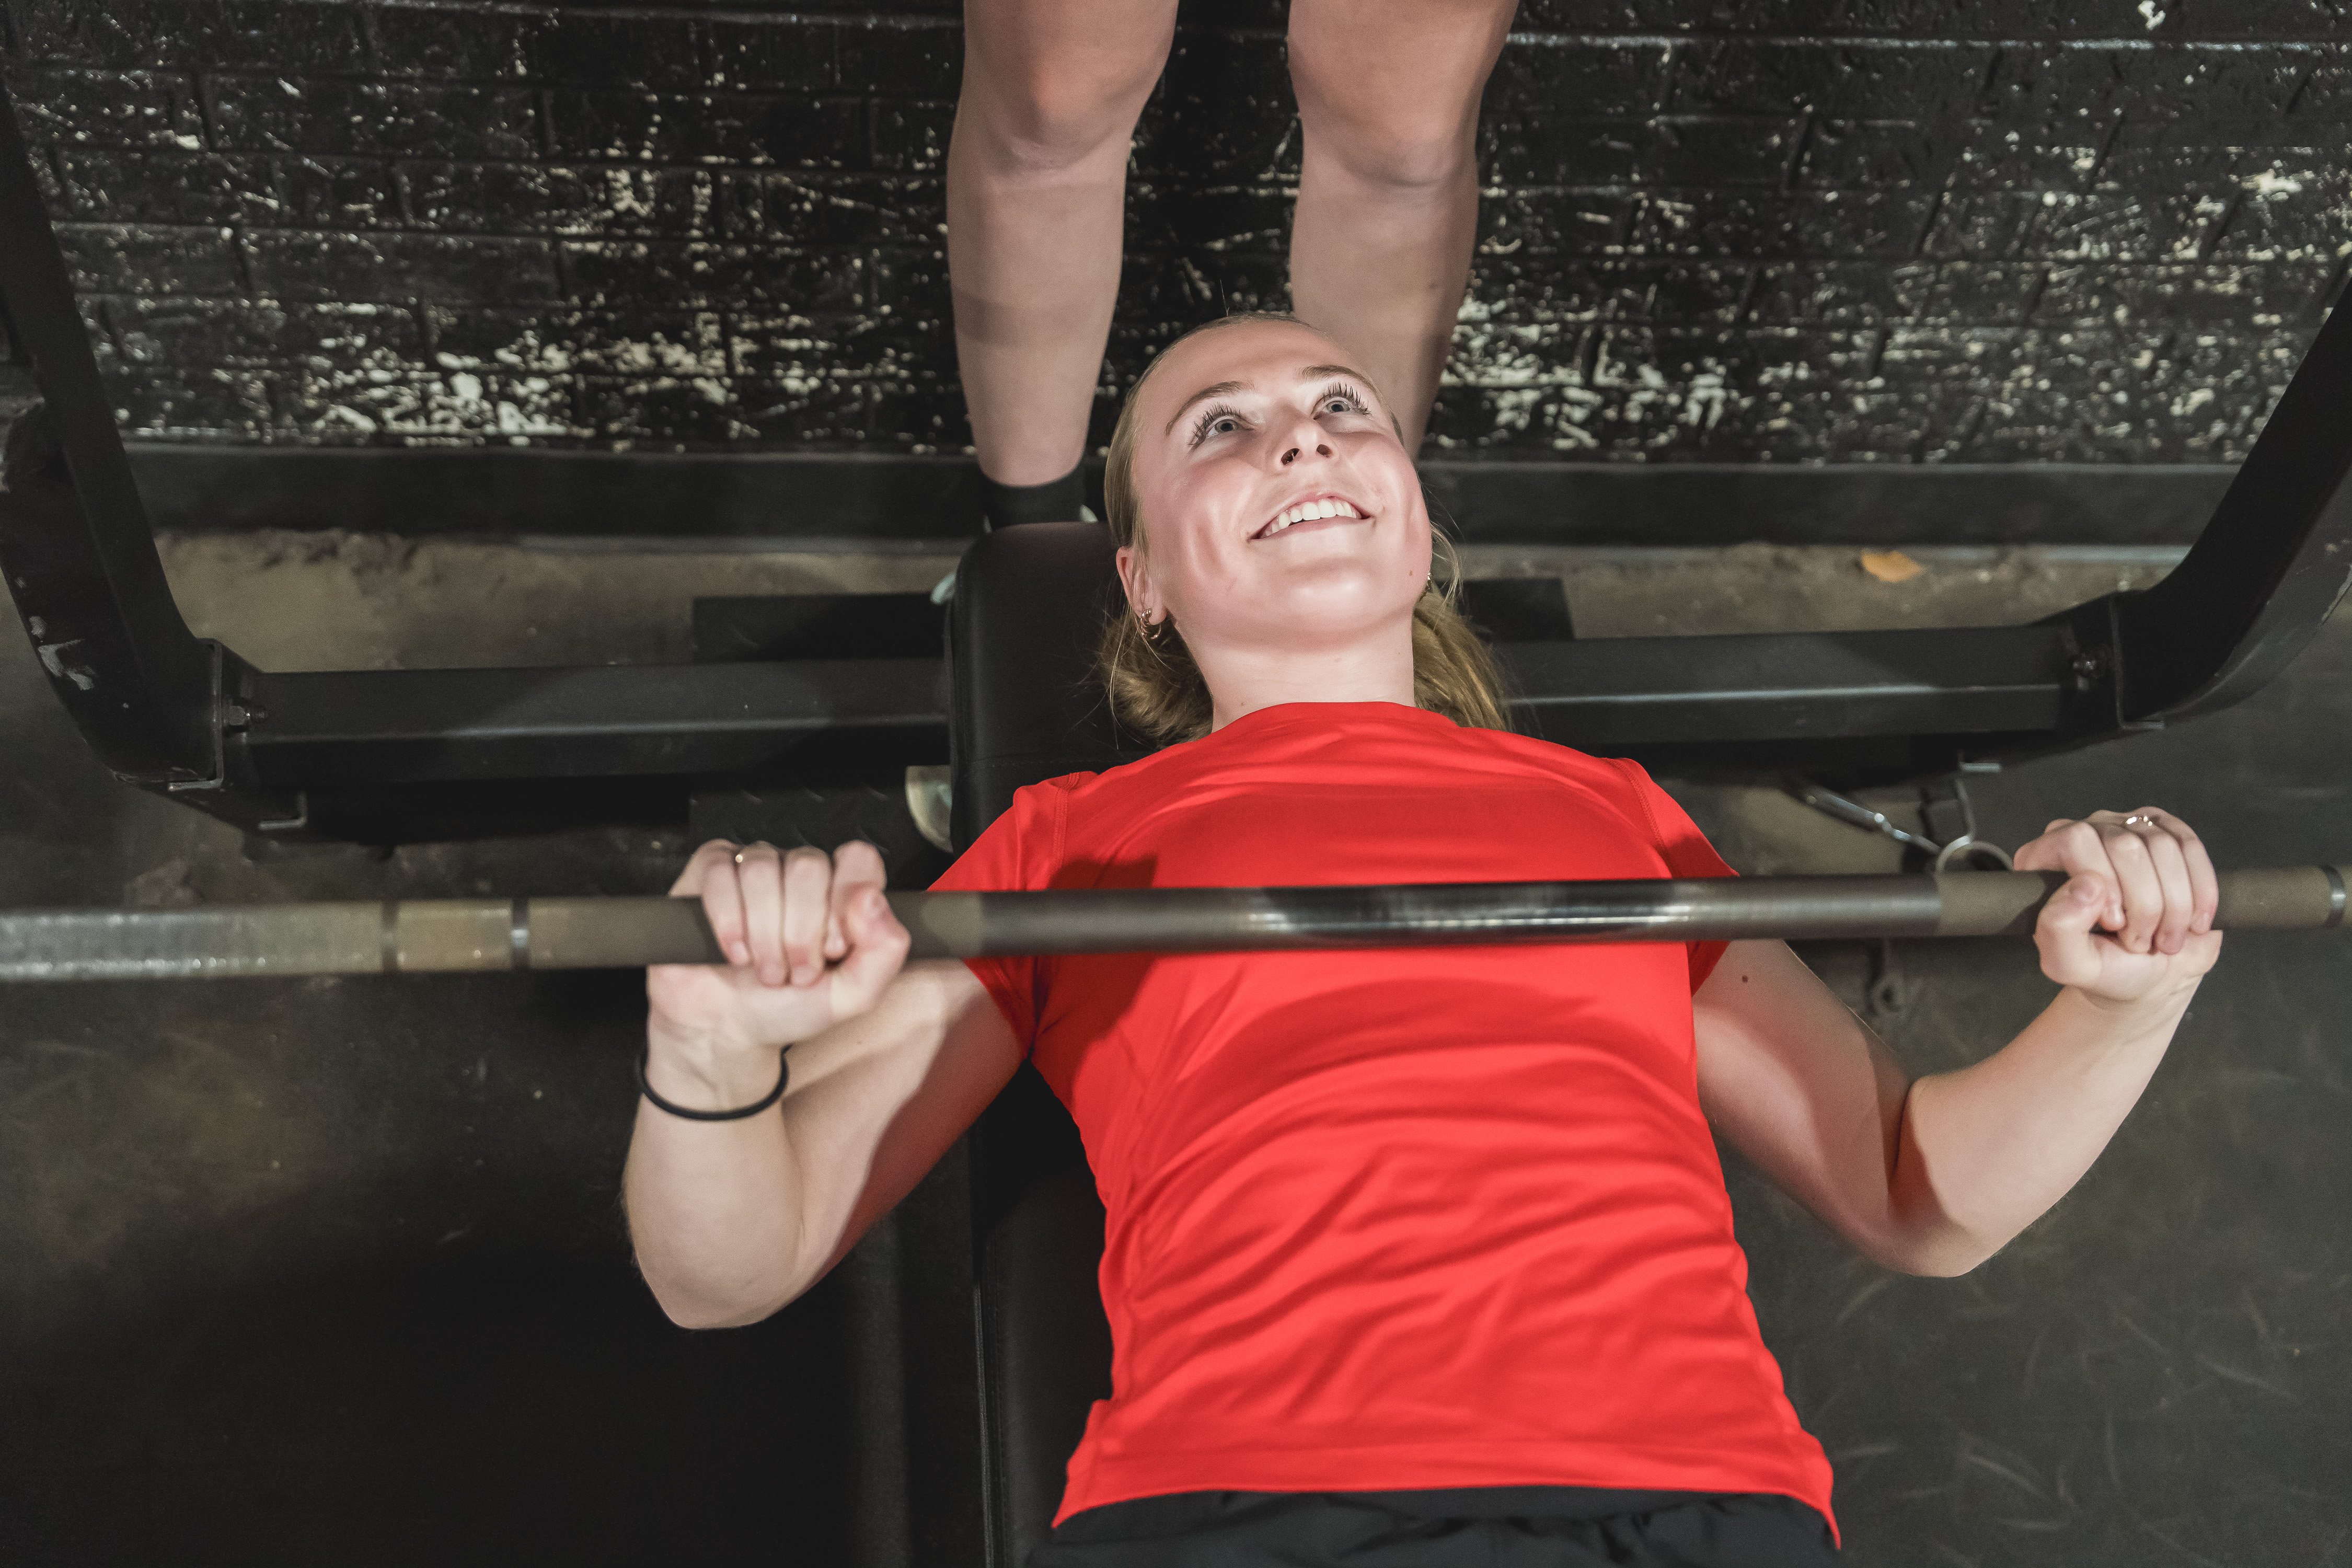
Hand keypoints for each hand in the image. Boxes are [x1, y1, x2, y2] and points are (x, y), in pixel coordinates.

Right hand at [643, 840, 910, 1099]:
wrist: (729, 1030)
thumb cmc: (790, 1007)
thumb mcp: (853, 995)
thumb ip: (883, 951)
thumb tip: (872, 897)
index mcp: (841, 890)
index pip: (857, 860)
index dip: (845, 902)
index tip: (835, 949)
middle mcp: (800, 872)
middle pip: (808, 867)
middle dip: (800, 932)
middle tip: (797, 973)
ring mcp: (756, 866)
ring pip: (762, 871)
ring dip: (763, 934)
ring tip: (766, 970)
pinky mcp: (712, 871)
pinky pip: (720, 873)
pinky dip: (728, 921)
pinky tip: (736, 953)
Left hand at [2014, 808, 2222, 1007]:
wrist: (2155, 977)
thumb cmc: (2108, 968)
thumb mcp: (2069, 963)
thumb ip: (2057, 929)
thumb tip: (2086, 885)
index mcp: (2046, 858)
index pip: (2075, 841)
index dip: (2105, 885)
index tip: (2113, 924)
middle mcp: (2086, 835)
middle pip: (2125, 845)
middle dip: (2144, 904)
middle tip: (2139, 940)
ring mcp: (2129, 831)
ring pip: (2164, 846)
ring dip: (2174, 905)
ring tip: (2163, 937)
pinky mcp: (2169, 837)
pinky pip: (2193, 848)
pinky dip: (2200, 893)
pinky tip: (2191, 922)